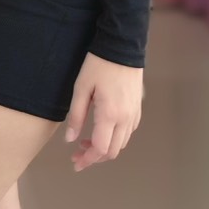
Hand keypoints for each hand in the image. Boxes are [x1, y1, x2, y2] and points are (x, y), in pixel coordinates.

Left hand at [64, 54, 142, 170]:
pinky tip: (102, 130)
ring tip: (86, 142)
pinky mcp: (138, 109)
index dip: (87, 159)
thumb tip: (70, 140)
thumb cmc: (98, 65)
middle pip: (112, 151)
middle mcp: (125, 118)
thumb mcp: (81, 88)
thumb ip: (76, 116)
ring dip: (105, 149)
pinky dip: (115, 139)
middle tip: (77, 154)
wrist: (122, 47)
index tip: (75, 161)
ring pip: (121, 143)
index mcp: (110, 115)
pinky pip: (128, 132)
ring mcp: (134, 114)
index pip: (100, 148)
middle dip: (94, 157)